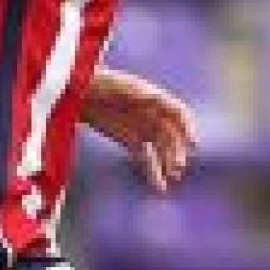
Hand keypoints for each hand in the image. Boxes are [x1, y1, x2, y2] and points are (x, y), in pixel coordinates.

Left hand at [82, 68, 196, 191]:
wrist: (76, 91)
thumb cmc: (98, 83)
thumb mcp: (119, 86)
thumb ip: (139, 94)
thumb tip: (157, 100)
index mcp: (152, 96)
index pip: (178, 112)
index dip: (187, 128)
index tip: (193, 144)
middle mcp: (151, 112)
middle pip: (170, 135)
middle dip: (176, 151)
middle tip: (178, 168)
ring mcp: (140, 127)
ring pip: (160, 149)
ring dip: (166, 164)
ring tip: (169, 181)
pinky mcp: (128, 140)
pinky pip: (144, 157)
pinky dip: (152, 170)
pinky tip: (158, 185)